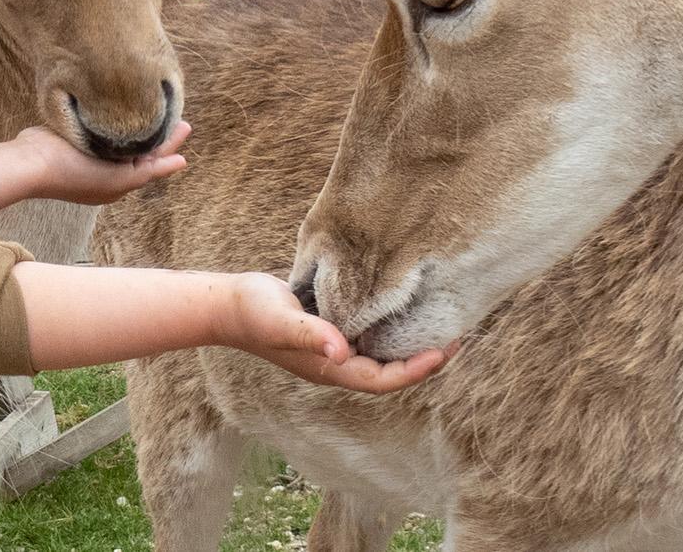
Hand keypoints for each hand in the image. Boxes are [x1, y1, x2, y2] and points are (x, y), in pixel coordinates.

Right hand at [14, 121, 189, 205]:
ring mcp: (89, 153)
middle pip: (140, 148)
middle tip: (180, 116)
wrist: (30, 162)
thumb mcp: (118, 179)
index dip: (169, 144)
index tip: (185, 125)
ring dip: (141, 125)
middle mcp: (105, 168)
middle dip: (160, 133)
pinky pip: (104, 129)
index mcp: (116, 182)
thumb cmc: (73, 174)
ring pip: (124, 138)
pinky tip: (125, 106)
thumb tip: (182, 162)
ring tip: (158, 107)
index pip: (150, 161)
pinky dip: (118, 120)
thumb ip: (150, 169)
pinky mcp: (75, 137)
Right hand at [218, 273, 449, 394]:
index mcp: (328, 369)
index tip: (441, 352)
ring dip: (409, 344)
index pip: (382, 380)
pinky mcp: (330, 329)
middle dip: (423, 360)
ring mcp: (333, 348)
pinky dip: (390, 327)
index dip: (414, 370)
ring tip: (440, 324)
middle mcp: (335, 363)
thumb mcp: (281, 321)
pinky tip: (403, 308)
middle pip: (389, 371)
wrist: (226, 303)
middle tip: (456, 338)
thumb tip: (341, 351)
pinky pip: (368, 336)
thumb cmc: (252, 312)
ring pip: (381, 354)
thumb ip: (310, 334)